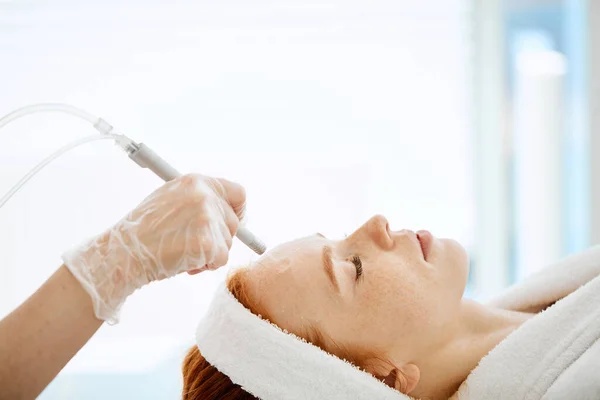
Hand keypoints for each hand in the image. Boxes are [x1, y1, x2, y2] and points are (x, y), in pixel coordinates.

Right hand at [62, 174, 245, 322]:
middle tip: (192, 246)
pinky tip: (184, 262)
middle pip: (233, 223)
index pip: (238, 193)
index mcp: (196, 181)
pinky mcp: (206, 241)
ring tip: (182, 252)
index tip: (232, 224)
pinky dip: (205, 266)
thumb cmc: (144, 231)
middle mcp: (204, 194)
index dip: (238, 212)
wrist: (123, 253)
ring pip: (227, 244)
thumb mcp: (171, 199)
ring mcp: (206, 217)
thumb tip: (226, 210)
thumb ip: (198, 199)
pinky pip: (221, 259)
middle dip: (218, 239)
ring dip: (209, 254)